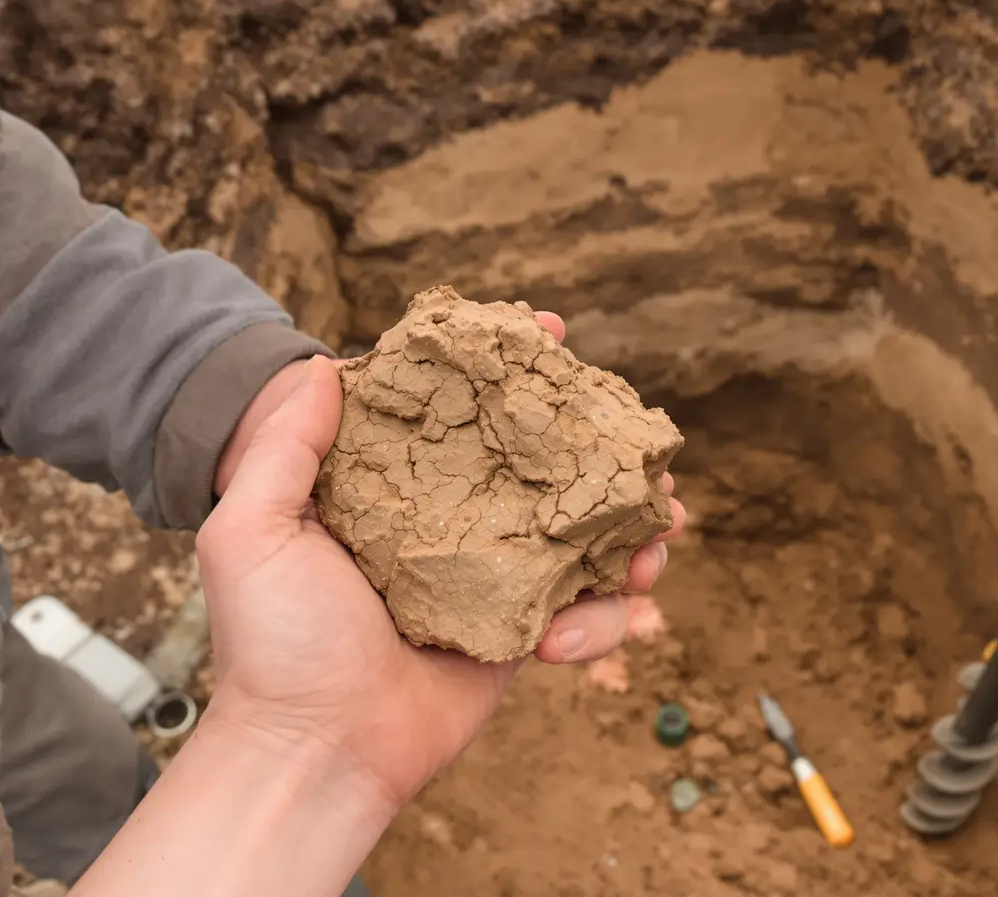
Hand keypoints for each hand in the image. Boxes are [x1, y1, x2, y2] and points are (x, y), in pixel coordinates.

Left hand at [214, 313, 685, 662]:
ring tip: (655, 535)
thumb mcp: (253, 532)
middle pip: (543, 462)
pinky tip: (562, 642)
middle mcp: (455, 521)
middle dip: (601, 447)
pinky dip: (602, 619)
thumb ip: (286, 446)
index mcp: (396, 488)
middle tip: (634, 444)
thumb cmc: (277, 642)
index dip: (509, 368)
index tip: (551, 334)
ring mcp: (497, 575)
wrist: (317, 750)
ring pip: (586, 532)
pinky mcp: (525, 629)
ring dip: (633, 529)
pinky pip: (588, 608)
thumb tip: (322, 364)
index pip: (462, 409)